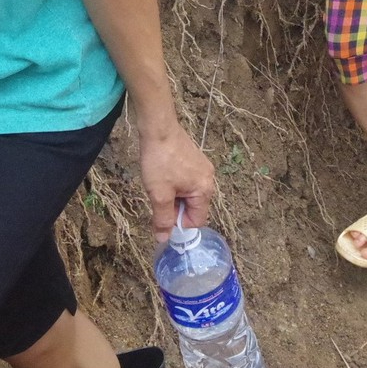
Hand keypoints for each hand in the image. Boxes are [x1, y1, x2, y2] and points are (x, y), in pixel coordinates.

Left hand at [136, 119, 216, 241]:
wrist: (159, 128)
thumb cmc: (160, 161)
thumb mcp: (159, 194)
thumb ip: (163, 218)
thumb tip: (164, 239)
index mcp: (205, 190)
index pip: (196, 221)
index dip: (178, 224)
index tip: (161, 217)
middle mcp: (208, 179)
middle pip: (193, 208)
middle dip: (175, 208)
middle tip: (158, 198)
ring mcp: (203, 168)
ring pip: (188, 194)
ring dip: (173, 196)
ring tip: (159, 184)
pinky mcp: (195, 160)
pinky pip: (187, 181)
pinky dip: (175, 184)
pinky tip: (163, 175)